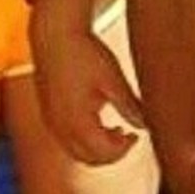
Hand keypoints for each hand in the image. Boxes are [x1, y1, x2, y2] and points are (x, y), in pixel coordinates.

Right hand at [32, 22, 146, 165]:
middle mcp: (59, 126)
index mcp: (77, 120)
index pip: (104, 152)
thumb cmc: (85, 52)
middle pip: (89, 159)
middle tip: (129, 136)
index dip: (124, 149)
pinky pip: (66, 141)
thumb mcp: (113, 79)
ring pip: (76, 153)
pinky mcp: (47, 115)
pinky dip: (84, 140)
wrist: (53, 34)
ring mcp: (50, 122)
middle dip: (112, 153)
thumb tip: (147, 126)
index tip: (137, 134)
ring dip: (97, 149)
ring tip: (116, 129)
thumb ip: (130, 106)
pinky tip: (98, 121)